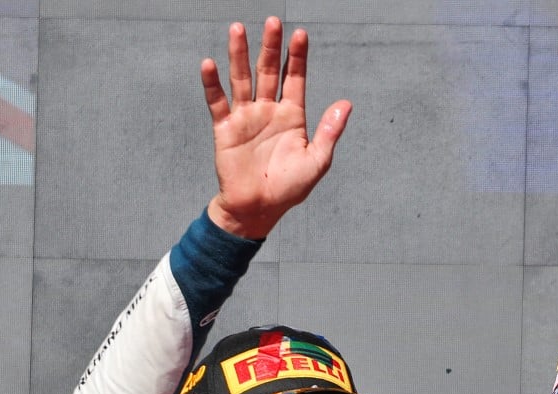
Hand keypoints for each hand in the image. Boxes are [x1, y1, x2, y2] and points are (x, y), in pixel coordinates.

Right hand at [201, 17, 349, 239]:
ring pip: (242, 79)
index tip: (300, 34)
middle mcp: (268, 111)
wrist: (259, 208)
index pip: (295, 79)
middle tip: (273, 21)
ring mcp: (246, 117)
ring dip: (239, 55)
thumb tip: (346, 103)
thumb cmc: (290, 188)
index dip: (298, 57)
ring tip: (238, 29)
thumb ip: (329, 131)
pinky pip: (217, 102)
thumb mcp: (317, 160)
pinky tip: (210, 64)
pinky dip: (212, 84)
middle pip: (269, 72)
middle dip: (271, 47)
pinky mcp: (226, 128)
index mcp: (292, 116)